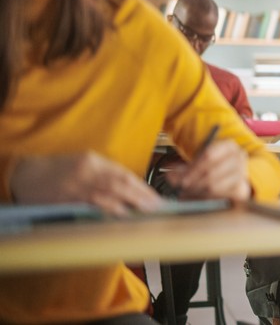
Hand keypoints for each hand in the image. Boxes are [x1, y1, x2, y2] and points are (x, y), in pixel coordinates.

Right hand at [10, 152, 161, 215]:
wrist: (25, 176)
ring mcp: (76, 188)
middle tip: (157, 207)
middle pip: (120, 185)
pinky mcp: (67, 202)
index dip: (142, 187)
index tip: (155, 197)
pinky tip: (120, 216)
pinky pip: (90, 207)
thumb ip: (106, 173)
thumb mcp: (84, 163)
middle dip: (141, 197)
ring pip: (107, 197)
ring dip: (128, 206)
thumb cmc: (57, 170)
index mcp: (92, 161)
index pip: (123, 174)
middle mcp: (86, 173)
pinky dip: (107, 212)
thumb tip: (131, 186)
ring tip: (145, 213)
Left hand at [166, 140, 250, 200]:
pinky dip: (204, 198)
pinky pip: (219, 196)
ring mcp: (242, 174)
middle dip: (192, 182)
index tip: (180, 178)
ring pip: (214, 186)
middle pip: (211, 172)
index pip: (209, 155)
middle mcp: (239, 158)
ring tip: (185, 193)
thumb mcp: (200, 161)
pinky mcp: (241, 189)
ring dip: (196, 191)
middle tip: (180, 187)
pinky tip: (196, 196)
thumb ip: (185, 167)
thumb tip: (170, 175)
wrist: (233, 173)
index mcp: (228, 146)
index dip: (192, 168)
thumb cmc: (215, 165)